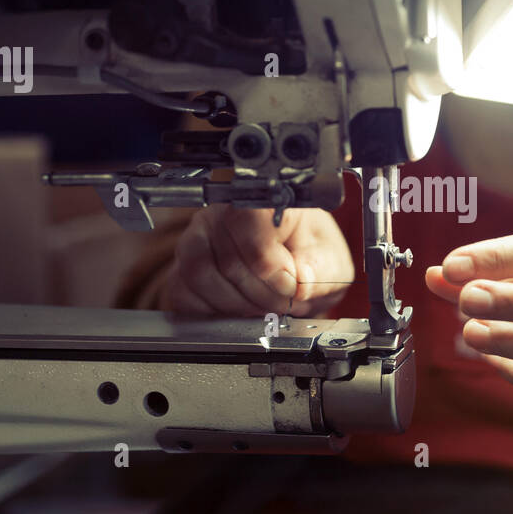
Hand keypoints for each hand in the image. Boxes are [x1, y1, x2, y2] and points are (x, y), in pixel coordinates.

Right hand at [162, 205, 353, 317]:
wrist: (290, 270)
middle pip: (229, 260)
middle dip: (263, 296)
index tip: (292, 286)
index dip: (273, 267)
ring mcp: (196, 238)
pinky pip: (186, 293)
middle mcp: (223, 213)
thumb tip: (301, 281)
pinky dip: (216, 312)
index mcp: (264, 200)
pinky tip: (241, 308)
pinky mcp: (181, 267)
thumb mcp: (330, 263)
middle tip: (285, 305)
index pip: (250, 224)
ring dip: (239, 305)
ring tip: (265, 308)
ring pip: (202, 276)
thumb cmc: (308, 257)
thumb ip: (321, 271)